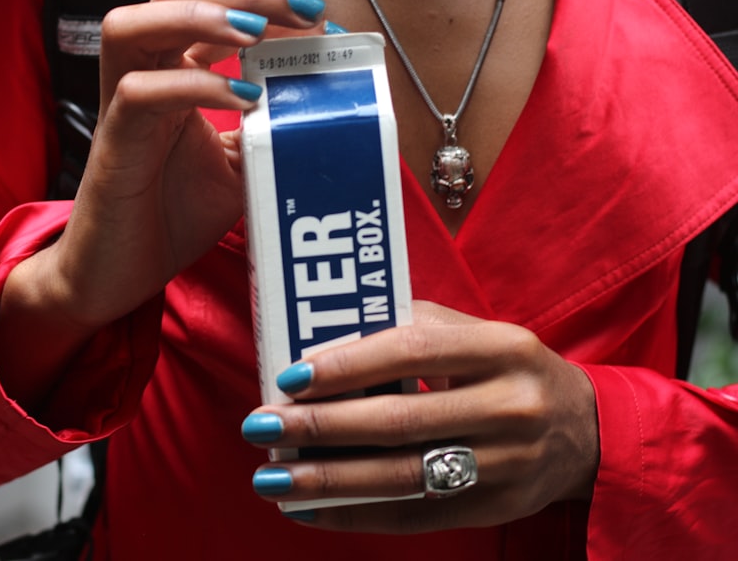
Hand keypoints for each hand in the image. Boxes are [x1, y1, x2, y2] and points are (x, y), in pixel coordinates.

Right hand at [54, 0, 326, 330]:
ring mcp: (122, 107)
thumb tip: (326, 109)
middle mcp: (143, 78)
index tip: (317, 15)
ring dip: (198, 17)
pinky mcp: (114, 143)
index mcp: (174, 75)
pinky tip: (244, 99)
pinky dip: (195, 86)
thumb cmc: (173, 214)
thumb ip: (271, 130)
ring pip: (131, 27)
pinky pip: (140, 94)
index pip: (209, 7)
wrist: (120, 274)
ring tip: (256, 32)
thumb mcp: (240, 166)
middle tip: (302, 11)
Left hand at [242, 300, 598, 533]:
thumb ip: (412, 328)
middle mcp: (509, 406)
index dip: (346, 364)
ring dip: (327, 479)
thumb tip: (324, 344)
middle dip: (319, 426)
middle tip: (261, 427)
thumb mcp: (477, 333)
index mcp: (501, 348)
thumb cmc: (508, 369)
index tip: (289, 377)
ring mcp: (506, 465)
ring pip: (401, 476)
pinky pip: (414, 517)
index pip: (411, 350)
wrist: (585, 431)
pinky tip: (309, 510)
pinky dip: (355, 515)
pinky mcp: (494, 508)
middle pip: (398, 420)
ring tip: (272, 478)